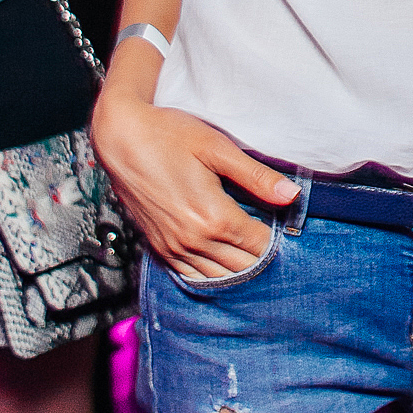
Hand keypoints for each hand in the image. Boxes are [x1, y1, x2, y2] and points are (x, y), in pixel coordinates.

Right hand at [91, 86, 297, 278]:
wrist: (121, 138)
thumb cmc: (169, 136)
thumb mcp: (218, 149)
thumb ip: (256, 177)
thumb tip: (292, 195)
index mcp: (213, 218)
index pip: (260, 246)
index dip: (277, 238)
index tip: (283, 223)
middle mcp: (193, 240)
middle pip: (242, 266)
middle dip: (261, 255)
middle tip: (271, 236)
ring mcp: (173, 247)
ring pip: (218, 275)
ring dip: (238, 266)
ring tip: (251, 248)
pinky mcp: (159, 246)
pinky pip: (192, 274)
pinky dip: (212, 271)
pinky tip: (222, 257)